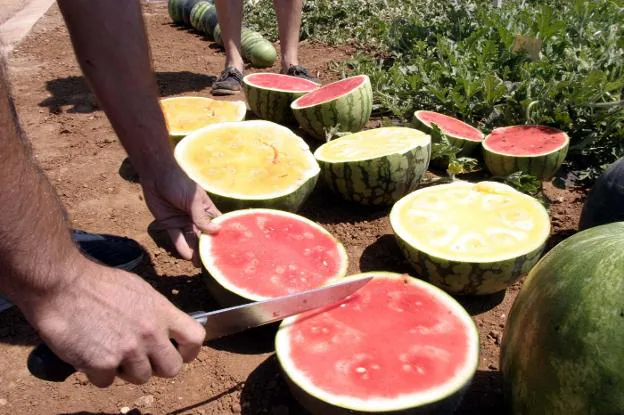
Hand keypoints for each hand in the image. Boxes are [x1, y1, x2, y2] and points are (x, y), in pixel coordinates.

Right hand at [24, 260, 205, 386]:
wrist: (62, 285)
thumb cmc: (97, 283)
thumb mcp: (139, 290)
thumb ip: (155, 312)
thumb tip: (164, 329)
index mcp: (162, 312)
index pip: (195, 337)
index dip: (189, 351)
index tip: (180, 353)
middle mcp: (150, 333)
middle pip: (172, 369)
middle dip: (157, 367)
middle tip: (141, 359)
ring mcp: (128, 351)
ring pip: (140, 379)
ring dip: (126, 370)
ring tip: (110, 350)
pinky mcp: (102, 364)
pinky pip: (107, 382)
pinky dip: (98, 373)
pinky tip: (89, 354)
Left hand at [141, 166, 220, 264]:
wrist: (156, 175)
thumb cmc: (179, 182)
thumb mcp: (193, 199)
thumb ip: (201, 217)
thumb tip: (216, 231)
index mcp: (206, 209)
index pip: (217, 224)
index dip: (222, 236)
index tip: (228, 249)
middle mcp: (196, 217)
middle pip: (204, 235)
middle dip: (207, 247)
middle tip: (212, 262)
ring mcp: (183, 221)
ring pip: (191, 239)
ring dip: (195, 250)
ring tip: (199, 263)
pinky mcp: (170, 224)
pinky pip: (177, 237)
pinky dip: (181, 246)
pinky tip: (187, 255)